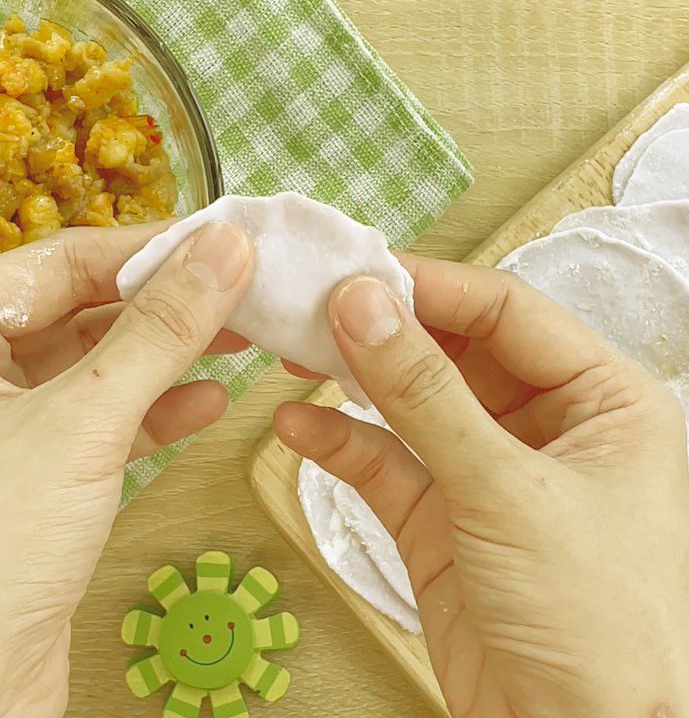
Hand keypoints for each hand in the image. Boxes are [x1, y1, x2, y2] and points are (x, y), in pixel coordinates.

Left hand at [0, 221, 253, 717]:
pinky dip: (158, 409)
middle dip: (167, 306)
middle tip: (244, 288)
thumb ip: (159, 331)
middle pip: (84, 310)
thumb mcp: (82, 423)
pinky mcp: (39, 470)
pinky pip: (106, 418)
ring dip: (171, 355)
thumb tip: (227, 250)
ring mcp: (3, 421)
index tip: (223, 241)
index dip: (148, 249)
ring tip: (243, 338)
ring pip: (102, 366)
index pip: (59, 263)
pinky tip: (209, 401)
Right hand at [275, 254, 688, 717]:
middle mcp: (547, 428)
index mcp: (600, 400)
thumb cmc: (598, 622)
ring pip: (414, 406)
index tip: (359, 274)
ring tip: (298, 354)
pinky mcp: (444, 521)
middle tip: (317, 309)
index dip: (431, 288)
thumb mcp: (506, 488)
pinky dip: (342, 444)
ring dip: (357, 381)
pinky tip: (298, 425)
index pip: (506, 313)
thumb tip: (363, 304)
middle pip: (454, 352)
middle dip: (386, 332)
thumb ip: (426, 393)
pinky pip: (387, 465)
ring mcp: (489, 474)